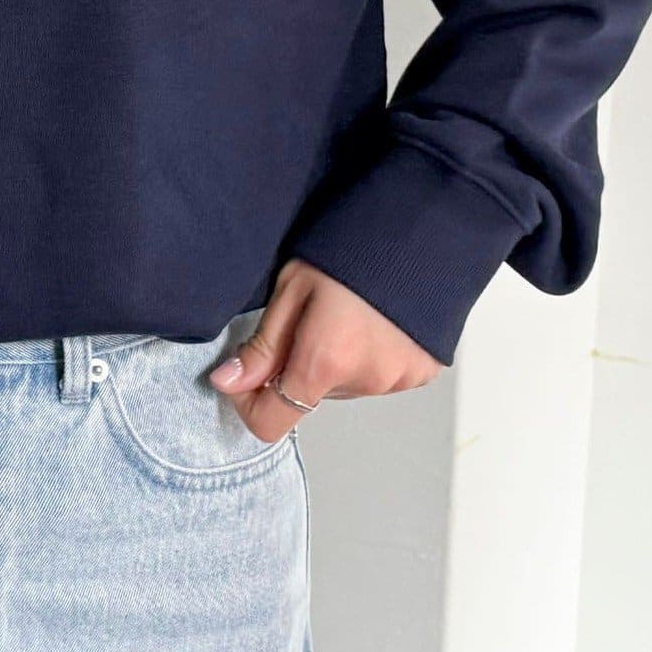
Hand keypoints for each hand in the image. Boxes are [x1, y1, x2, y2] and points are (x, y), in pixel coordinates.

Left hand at [208, 257, 443, 440]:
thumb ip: (263, 344)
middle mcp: (365, 381)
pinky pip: (378, 378)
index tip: (246, 373)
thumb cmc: (351, 248)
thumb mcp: (292, 288)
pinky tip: (373, 322)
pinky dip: (367, 358)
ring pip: (343, 387)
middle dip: (297, 366)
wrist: (422, 229)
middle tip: (307, 318)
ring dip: (334, 362)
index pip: (271, 422)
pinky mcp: (422, 372)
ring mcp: (398, 380)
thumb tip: (228, 382)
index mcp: (326, 361)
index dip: (248, 402)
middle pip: (309, 397)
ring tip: (346, 314)